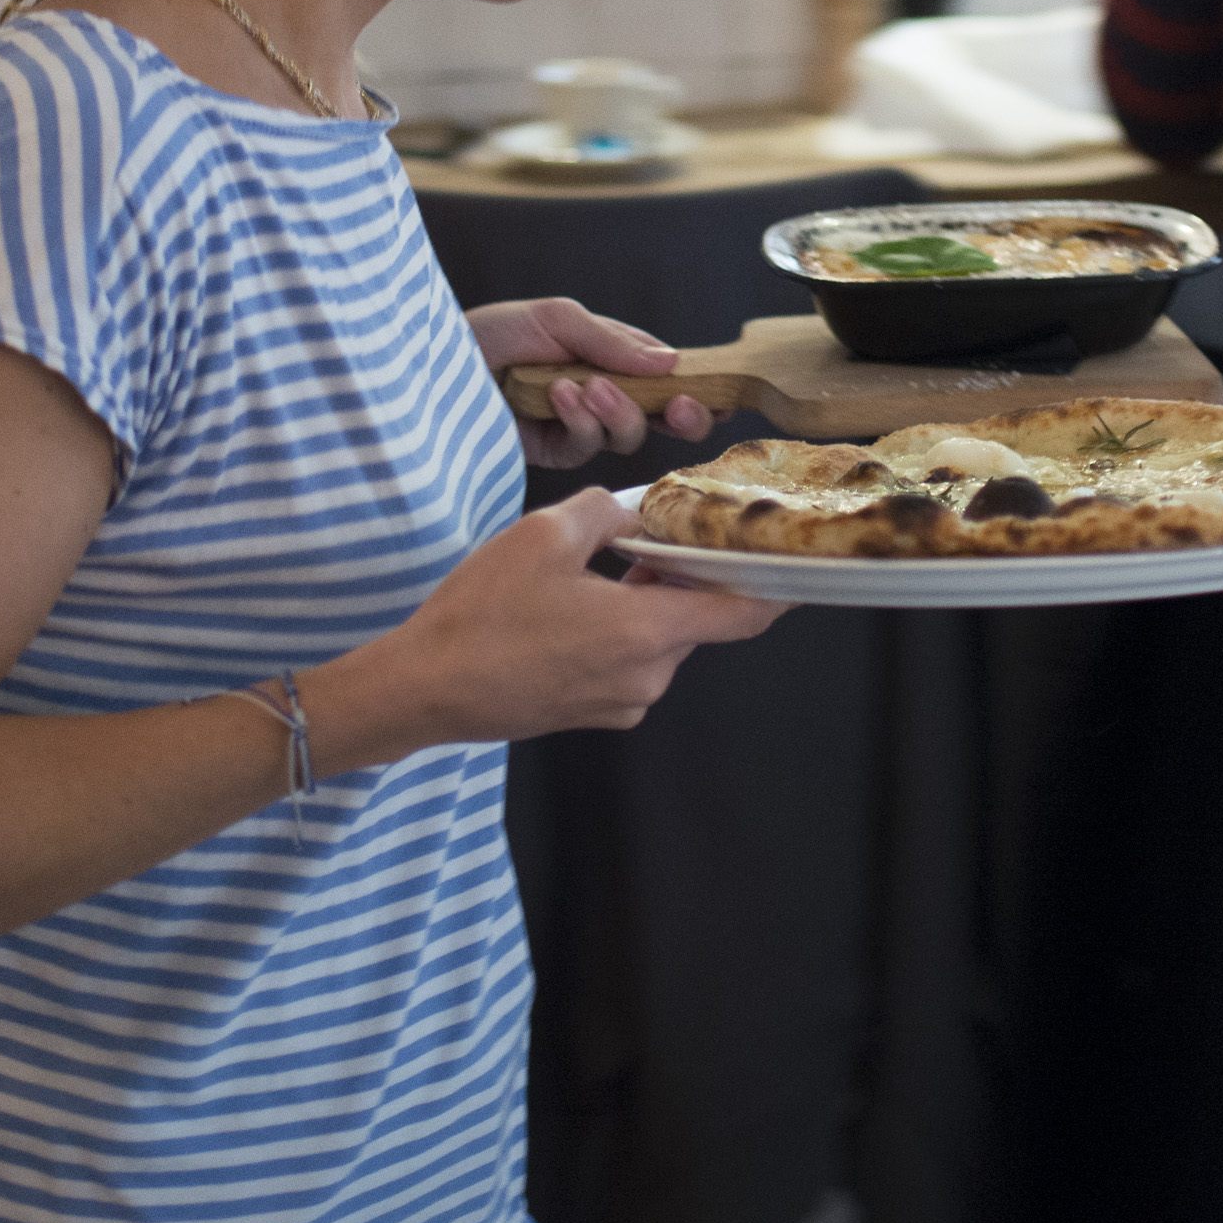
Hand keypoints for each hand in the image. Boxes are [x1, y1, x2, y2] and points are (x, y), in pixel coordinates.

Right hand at [337, 487, 783, 745]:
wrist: (426, 688)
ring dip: (645, 601)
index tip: (797, 565)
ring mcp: (620, 702)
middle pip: (695, 619)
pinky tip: (571, 607)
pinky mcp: (592, 713)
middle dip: (684, 577)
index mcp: (647, 633)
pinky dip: (618, 630)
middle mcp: (647, 677)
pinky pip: (628, 662)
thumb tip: (633, 513)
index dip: (777, 588)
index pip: (744, 616)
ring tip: (595, 569)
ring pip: (659, 639)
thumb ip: (605, 510)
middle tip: (653, 536)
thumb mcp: (543, 534)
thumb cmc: (481, 615)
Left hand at [469, 295, 712, 469]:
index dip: (695, 387)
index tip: (719, 394)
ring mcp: (576, 426)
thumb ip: (613, 342)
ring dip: (617, 410)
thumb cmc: (493, 332)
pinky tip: (557, 396)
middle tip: (682, 406)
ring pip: (627, 435)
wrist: (436, 365)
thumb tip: (670, 362)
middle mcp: (599, 395)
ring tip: (586, 385)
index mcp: (608, 357)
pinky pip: (586, 446)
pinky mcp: (550, 453)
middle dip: (680, 414)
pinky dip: (580, 420)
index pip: (664, 376)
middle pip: (660, 416)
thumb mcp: (557, 318)